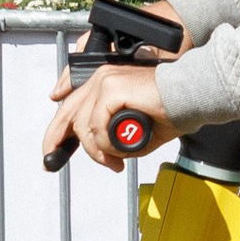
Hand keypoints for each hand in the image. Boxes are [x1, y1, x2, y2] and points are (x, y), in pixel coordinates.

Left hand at [43, 61, 175, 173]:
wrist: (189, 100)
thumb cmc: (168, 111)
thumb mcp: (131, 128)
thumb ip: (110, 136)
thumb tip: (99, 152)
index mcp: (104, 84)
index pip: (70, 106)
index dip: (57, 130)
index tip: (51, 151)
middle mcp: (101, 78)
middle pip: (67, 114)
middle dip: (55, 140)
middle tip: (51, 162)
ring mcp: (104, 81)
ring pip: (83, 125)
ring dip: (97, 150)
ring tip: (114, 161)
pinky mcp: (112, 88)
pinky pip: (96, 125)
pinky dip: (106, 143)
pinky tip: (120, 149)